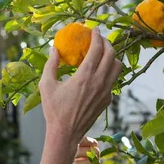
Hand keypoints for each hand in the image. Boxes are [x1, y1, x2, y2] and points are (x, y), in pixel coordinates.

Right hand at [39, 28, 122, 146]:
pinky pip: (113, 80)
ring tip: (103, 54)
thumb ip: (51, 65)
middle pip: (111, 54)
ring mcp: (106, 91)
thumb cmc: (54, 110)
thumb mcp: (46, 85)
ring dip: (112, 56)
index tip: (94, 29)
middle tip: (99, 39)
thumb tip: (54, 49)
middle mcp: (99, 82)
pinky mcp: (107, 100)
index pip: (97, 49)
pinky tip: (99, 72)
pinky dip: (109, 71)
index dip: (97, 36)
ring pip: (118, 66)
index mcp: (85, 76)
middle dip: (106, 42)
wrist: (65, 134)